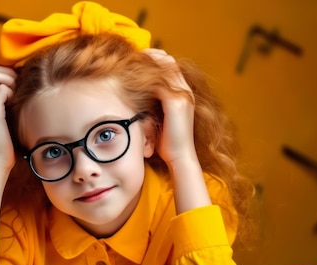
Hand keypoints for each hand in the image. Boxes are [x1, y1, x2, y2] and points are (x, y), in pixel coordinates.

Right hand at [0, 65, 16, 172]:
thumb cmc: (5, 142)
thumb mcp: (3, 118)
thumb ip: (5, 102)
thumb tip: (19, 85)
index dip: (6, 73)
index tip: (17, 86)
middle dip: (9, 74)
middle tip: (18, 90)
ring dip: (10, 81)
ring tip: (16, 97)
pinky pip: (2, 89)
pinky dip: (12, 92)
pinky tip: (15, 105)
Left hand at [143, 49, 197, 166]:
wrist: (179, 158)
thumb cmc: (167, 143)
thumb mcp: (159, 119)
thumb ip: (153, 106)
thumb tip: (135, 99)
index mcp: (183, 94)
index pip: (170, 67)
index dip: (154, 59)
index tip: (137, 57)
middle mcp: (185, 91)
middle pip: (168, 62)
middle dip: (150, 56)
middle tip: (132, 54)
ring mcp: (182, 95)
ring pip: (165, 67)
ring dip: (148, 62)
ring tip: (131, 60)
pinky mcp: (176, 102)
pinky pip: (161, 81)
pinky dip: (147, 76)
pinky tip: (133, 76)